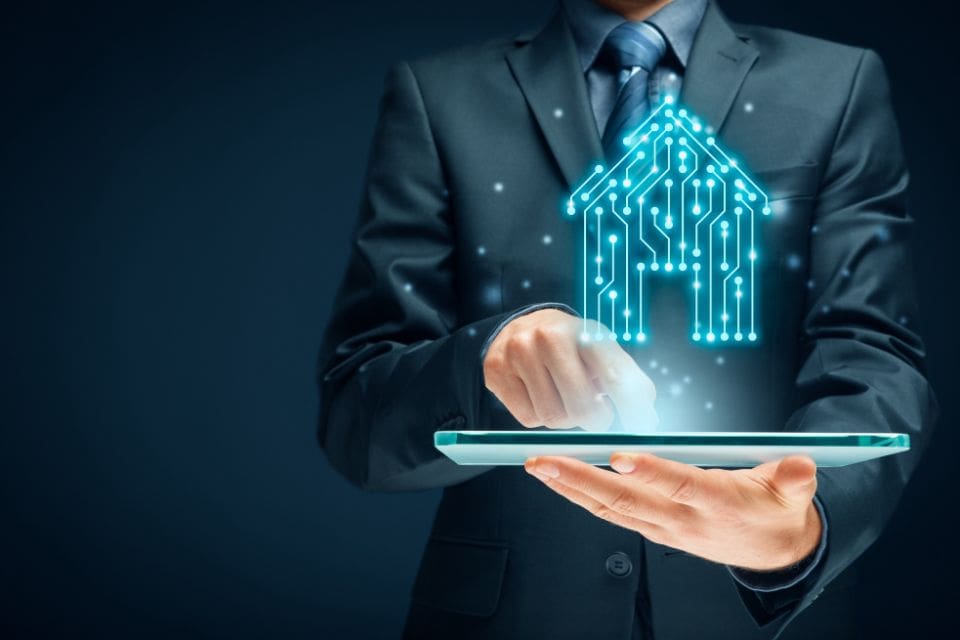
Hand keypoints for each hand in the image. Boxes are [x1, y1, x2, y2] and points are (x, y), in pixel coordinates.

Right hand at [483, 309, 656, 430]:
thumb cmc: (572, 347)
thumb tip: (647, 421)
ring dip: (565, 420)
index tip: (642, 427)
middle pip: (582, 409)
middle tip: (597, 417)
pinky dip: (539, 418)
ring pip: (553, 418)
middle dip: (595, 421)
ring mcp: (519, 353)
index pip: (615, 377)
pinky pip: (527, 418)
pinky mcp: (497, 371)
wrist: (521, 327)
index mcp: (585, 330)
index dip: (631, 408)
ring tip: (565, 400)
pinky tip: (542, 398)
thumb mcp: (601, 351)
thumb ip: (628, 381)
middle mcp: (550, 337)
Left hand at [525, 453, 821, 570]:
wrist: (773, 552)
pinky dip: (581, 497)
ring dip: (571, 487)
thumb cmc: (777, 510)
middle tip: (545, 460)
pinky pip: (610, 513)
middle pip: (628, 499)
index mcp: (718, 502)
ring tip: (538, 466)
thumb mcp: (795, 494)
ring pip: (610, 508)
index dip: (652, 472)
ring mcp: (663, 527)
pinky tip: (558, 480)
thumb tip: (801, 467)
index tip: (620, 455)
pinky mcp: (653, 528)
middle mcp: (683, 519)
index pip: (680, 485)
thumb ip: (794, 479)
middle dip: (582, 479)